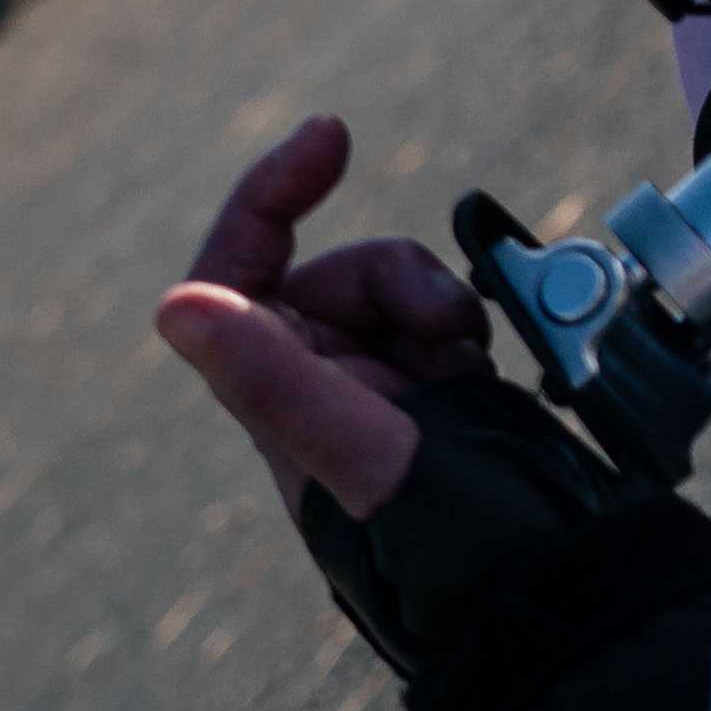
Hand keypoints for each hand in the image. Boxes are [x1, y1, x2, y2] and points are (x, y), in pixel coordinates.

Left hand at [152, 115, 487, 519]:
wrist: (536, 575)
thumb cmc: (440, 533)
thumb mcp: (356, 446)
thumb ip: (271, 375)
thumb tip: (173, 306)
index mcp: (268, 392)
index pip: (237, 266)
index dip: (270, 192)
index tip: (332, 134)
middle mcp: (308, 385)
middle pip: (338, 271)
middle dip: (397, 277)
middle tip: (446, 327)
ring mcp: (371, 387)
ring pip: (395, 288)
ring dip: (438, 303)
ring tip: (468, 359)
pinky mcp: (431, 390)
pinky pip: (440, 315)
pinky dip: (464, 323)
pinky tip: (482, 369)